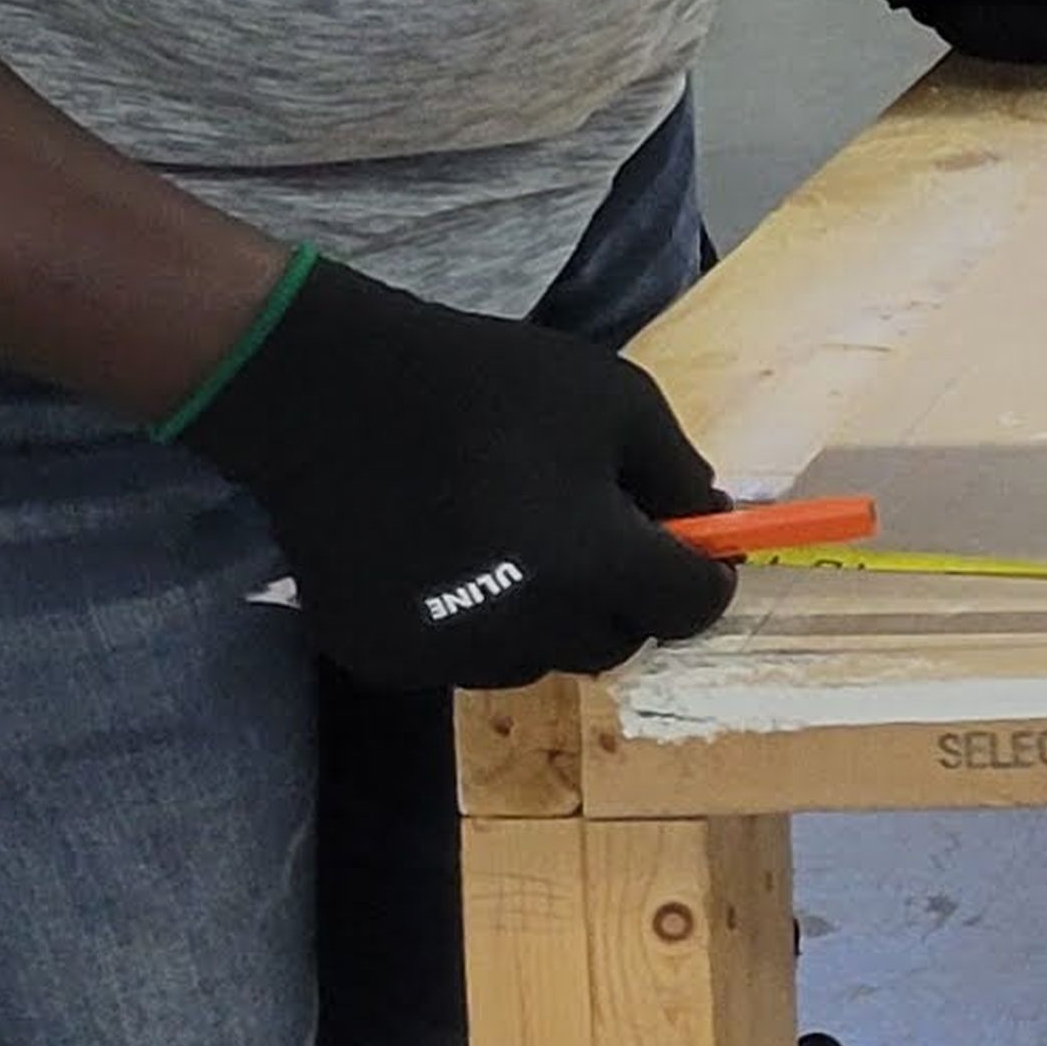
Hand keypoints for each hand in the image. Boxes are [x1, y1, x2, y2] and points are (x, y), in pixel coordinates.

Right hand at [173, 253, 733, 687]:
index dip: (702, 575)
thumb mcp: (615, 397)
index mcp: (590, 562)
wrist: (333, 394)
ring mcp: (448, 657)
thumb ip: (677, 472)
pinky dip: (474, 622)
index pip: (691, 609)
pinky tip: (446, 555)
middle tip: (594, 530)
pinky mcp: (386, 662)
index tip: (690, 546)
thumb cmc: (488, 383)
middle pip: (616, 641)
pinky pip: (464, 658)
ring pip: (540, 657)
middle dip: (624, 594)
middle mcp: (524, 629)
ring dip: (549, 614)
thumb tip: (713, 529)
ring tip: (513, 534)